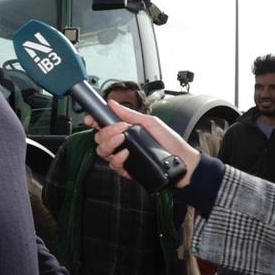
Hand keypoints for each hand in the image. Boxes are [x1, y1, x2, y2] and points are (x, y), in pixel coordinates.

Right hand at [85, 100, 200, 187]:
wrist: (183, 161)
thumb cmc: (170, 142)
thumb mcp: (151, 123)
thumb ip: (130, 114)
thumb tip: (113, 104)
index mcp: (125, 131)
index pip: (103, 126)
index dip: (94, 122)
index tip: (91, 120)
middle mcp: (121, 144)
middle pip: (99, 139)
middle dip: (106, 133)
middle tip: (119, 129)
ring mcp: (123, 157)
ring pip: (103, 152)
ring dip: (110, 144)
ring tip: (122, 140)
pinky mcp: (127, 170)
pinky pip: (113, 166)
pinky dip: (118, 159)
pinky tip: (126, 154)